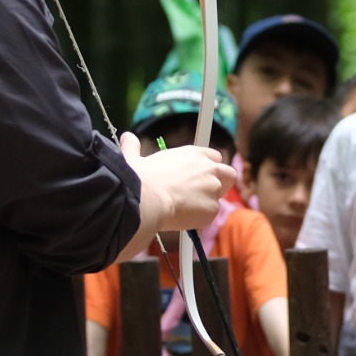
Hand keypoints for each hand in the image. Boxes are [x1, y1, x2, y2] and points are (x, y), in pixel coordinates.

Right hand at [122, 132, 236, 233]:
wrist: (146, 199)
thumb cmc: (140, 179)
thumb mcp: (135, 159)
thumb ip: (133, 148)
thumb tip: (127, 137)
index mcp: (194, 154)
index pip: (214, 157)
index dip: (208, 167)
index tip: (198, 176)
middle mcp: (208, 168)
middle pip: (228, 173)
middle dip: (221, 183)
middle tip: (203, 193)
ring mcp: (213, 188)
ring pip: (220, 197)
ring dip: (208, 202)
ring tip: (189, 208)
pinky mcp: (212, 208)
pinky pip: (210, 214)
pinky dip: (200, 218)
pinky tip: (184, 217)